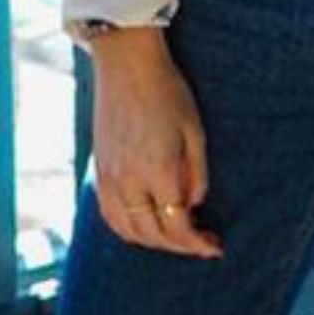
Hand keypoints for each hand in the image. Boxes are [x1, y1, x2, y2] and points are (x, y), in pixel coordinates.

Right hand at [89, 28, 220, 258]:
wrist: (127, 67)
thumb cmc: (169, 92)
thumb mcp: (195, 129)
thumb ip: (196, 172)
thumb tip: (194, 205)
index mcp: (158, 170)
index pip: (177, 224)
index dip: (197, 242)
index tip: (215, 247)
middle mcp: (129, 181)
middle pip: (153, 234)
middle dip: (181, 245)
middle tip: (203, 243)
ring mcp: (109, 179)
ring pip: (129, 231)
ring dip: (155, 242)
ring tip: (178, 238)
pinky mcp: (98, 172)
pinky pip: (110, 216)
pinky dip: (129, 231)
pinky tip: (145, 227)